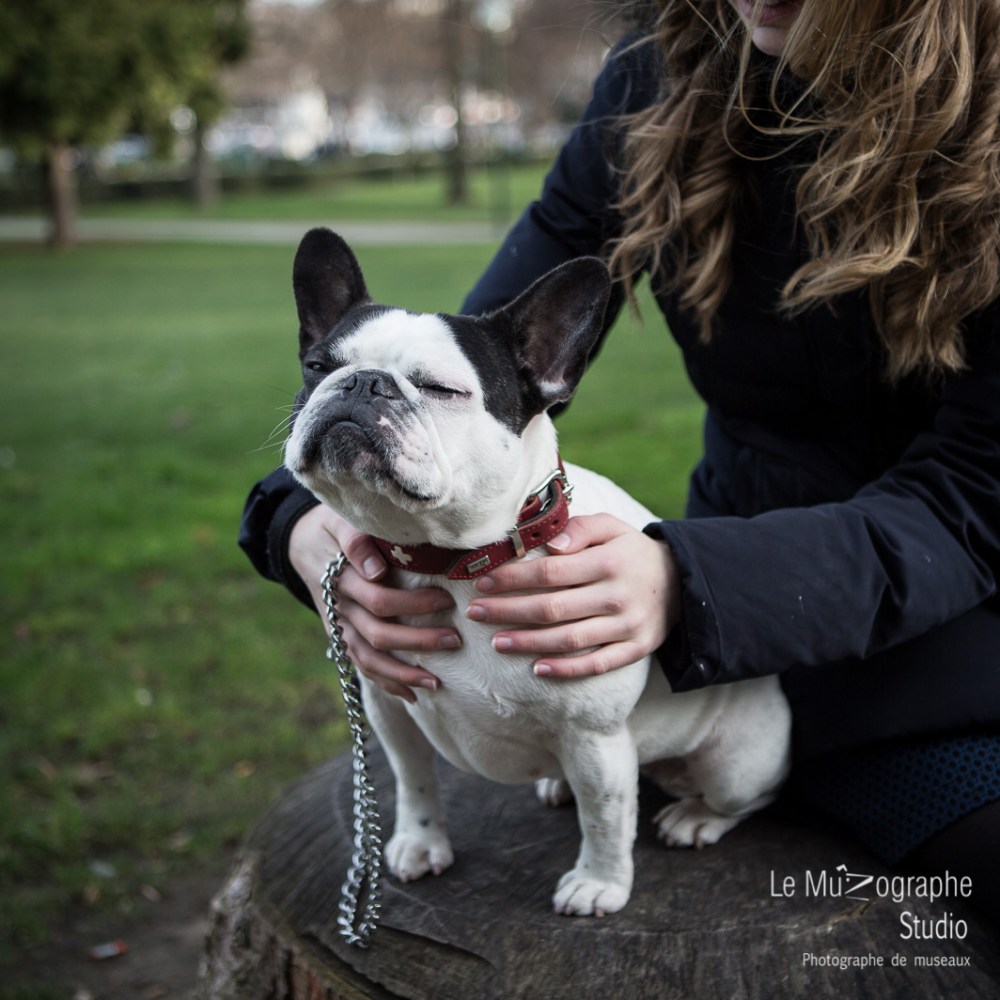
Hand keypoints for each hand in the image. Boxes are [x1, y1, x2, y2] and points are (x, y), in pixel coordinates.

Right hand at [288, 505, 460, 701]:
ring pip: (369, 659)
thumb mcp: (340, 522)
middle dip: (418, 641)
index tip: (447, 601)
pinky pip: (361, 666)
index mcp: (342, 578)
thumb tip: (376, 571)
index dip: (414, 603)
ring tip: (437, 682)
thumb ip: (356, 541)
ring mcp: (339, 627)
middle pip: (379, 633)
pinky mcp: (339, 639)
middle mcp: (339, 608)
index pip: (380, 599)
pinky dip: (385, 682)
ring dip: (402, 673)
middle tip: (454, 640)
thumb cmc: (333, 527)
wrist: (302, 542)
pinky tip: (412, 694)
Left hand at [465, 514, 679, 678]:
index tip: (484, 582)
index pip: (550, 573)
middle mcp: (618, 596)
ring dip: (528, 643)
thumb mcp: (611, 527)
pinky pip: (597, 664)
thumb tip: (552, 544)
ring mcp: (627, 626)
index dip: (513, 579)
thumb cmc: (631, 551)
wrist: (682, 581)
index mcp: (608, 562)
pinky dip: (566, 669)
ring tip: (497, 642)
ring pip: (569, 640)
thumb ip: (580, 529)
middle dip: (508, 612)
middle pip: (552, 609)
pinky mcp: (635, 649)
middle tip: (475, 613)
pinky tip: (537, 669)